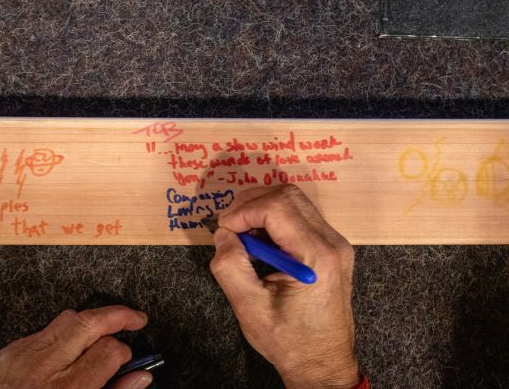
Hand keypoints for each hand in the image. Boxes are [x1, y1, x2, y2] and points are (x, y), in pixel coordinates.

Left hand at [0, 306, 152, 388]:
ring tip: (105, 331)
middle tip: (135, 318)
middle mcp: (43, 369)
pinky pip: (44, 331)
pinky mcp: (9, 352)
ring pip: (67, 318)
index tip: (128, 359)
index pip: (108, 352)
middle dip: (118, 315)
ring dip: (91, 321)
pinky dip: (63, 335)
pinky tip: (70, 349)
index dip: (125, 352)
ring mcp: (23, 356)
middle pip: (90, 322)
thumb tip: (141, 377)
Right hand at [210, 184, 358, 388]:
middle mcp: (332, 242)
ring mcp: (336, 243)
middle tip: (228, 226)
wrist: (323, 363)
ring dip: (263, 209)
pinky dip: (275, 220)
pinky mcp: (332, 248)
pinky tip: (261, 242)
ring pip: (295, 201)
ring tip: (242, 234)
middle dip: (251, 202)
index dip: (243, 210)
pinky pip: (301, 216)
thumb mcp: (249, 308)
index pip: (277, 207)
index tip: (222, 229)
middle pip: (288, 195)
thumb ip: (231, 266)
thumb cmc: (289, 341)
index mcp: (315, 256)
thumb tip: (222, 234)